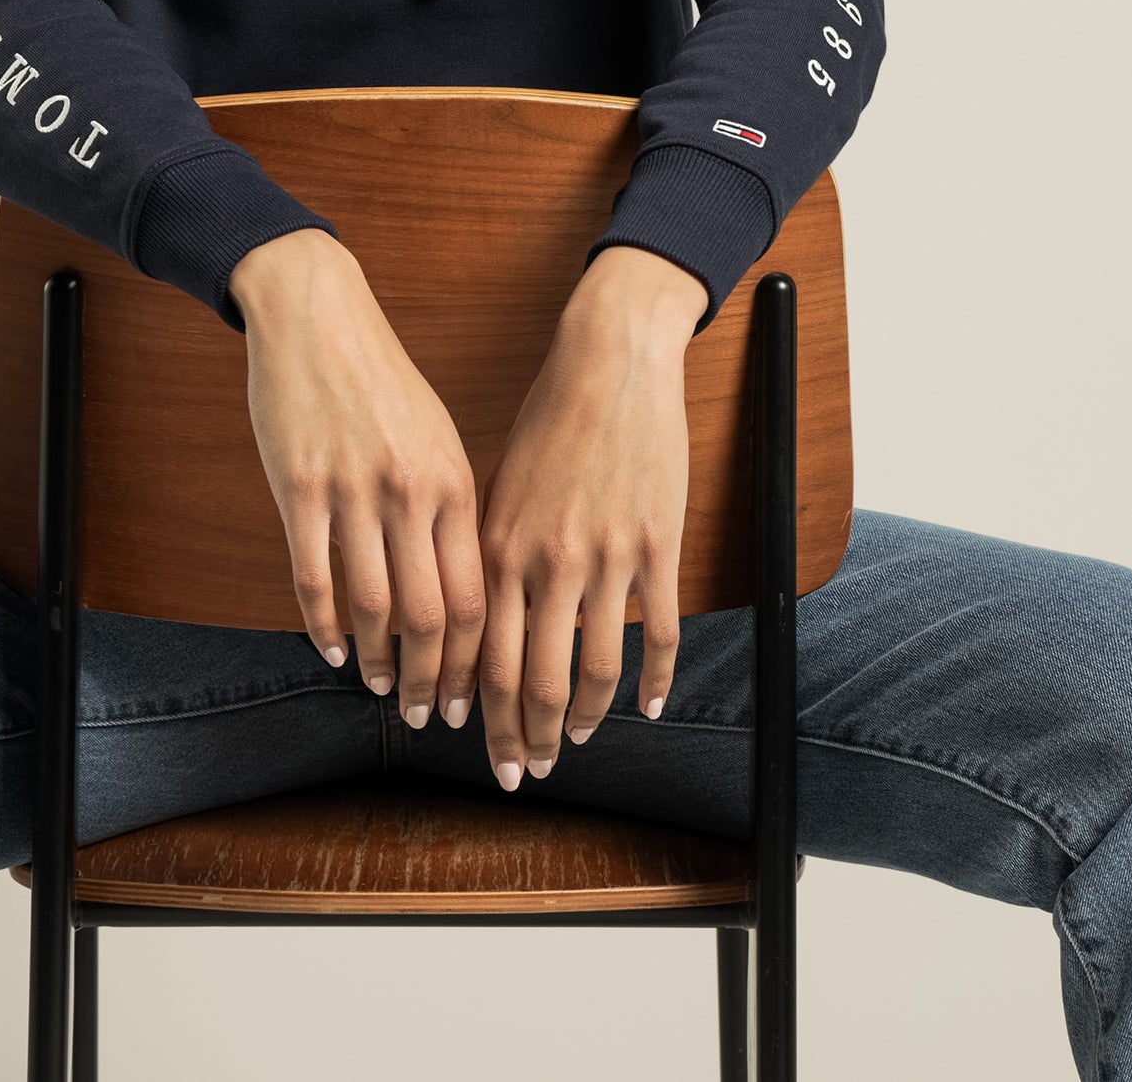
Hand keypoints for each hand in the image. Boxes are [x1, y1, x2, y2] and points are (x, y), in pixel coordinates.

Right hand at [230, 228, 486, 730]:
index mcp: (454, 482)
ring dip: (377, 663)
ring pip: (372, 606)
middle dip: (432, 682)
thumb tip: (464, 591)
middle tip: (427, 720)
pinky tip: (331, 650)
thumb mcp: (436, 439)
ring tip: (378, 690)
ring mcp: (354, 491)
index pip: (476, 596)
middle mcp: (411, 492)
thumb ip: (450, 510)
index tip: (470, 702)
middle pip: (431, 616)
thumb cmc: (381, 383)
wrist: (318, 316)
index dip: (474, 662)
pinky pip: (313, 576)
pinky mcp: (300, 487)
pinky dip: (324, 625)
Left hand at [475, 246, 704, 789]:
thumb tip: (478, 617)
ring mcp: (607, 558)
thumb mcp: (500, 483)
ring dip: (581, 720)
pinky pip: (657, 633)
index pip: (482, 655)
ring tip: (574, 743)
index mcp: (499, 546)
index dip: (478, 711)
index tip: (474, 743)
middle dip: (522, 737)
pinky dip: (657, 680)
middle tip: (521, 772)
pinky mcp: (656, 546)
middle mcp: (548, 562)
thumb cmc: (550, 416)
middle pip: (533, 679)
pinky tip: (653, 706)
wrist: (609, 361)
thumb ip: (491, 551)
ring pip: (593, 670)